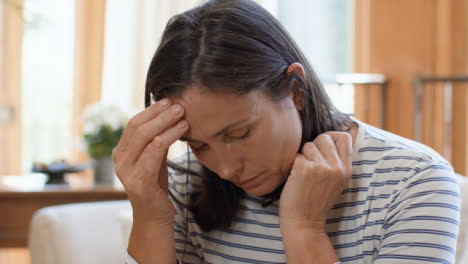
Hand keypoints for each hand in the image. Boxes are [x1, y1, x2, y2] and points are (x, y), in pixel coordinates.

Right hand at [112, 99, 188, 224]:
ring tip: (182, 115)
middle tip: (178, 105)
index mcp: (121, 151)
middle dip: (160, 114)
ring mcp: (127, 172)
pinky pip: (153, 154)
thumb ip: (156, 139)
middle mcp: (120, 160)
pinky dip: (167, 138)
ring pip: (145, 138)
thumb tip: (169, 114)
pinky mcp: (139, 182)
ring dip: (166, 123)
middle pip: (138, 128)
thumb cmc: (155, 184)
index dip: (151, 110)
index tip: (168, 101)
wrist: (154, 215)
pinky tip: (180, 131)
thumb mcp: (155, 157)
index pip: (134, 123)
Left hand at [279, 132, 352, 231]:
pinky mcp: (305, 169)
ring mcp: (322, 168)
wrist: (304, 223)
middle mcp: (337, 167)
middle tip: (309, 162)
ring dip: (302, 156)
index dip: (331, 136)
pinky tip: (295, 179)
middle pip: (325, 137)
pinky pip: (297, 155)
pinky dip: (293, 164)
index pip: (345, 137)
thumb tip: (330, 138)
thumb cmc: (315, 202)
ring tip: (303, 173)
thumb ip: (336, 162)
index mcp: (347, 170)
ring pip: (308, 145)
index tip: (322, 146)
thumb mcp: (336, 183)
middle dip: (314, 146)